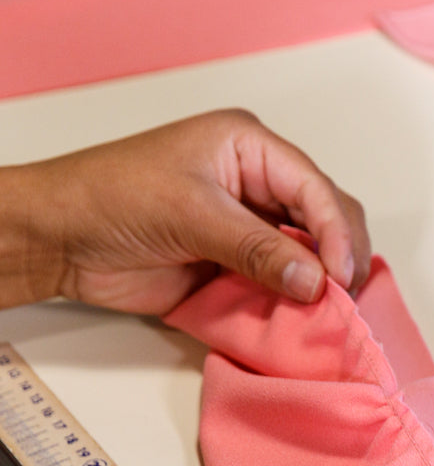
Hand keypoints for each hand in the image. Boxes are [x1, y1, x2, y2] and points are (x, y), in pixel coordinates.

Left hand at [0, 109, 369, 315]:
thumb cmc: (111, 198)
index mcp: (251, 148)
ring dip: (323, 282)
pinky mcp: (240, 264)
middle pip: (327, 218)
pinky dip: (298, 302)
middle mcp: (260, 184)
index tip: (339, 277)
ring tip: (329, 311)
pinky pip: (285, 283)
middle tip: (341, 297)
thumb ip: (257, 249)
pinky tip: (305, 317)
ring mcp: (252, 226)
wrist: (59, 239)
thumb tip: (315, 281)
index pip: (315, 189)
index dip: (335, 233)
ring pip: (313, 254)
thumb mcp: (190, 214)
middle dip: (339, 256)